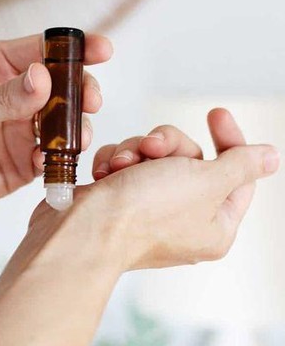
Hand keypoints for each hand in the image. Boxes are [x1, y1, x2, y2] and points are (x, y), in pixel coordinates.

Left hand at [0, 33, 111, 248]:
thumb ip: (6, 98)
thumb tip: (44, 78)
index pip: (43, 49)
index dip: (75, 47)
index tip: (102, 50)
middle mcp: (15, 95)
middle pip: (63, 86)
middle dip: (82, 91)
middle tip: (89, 101)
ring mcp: (22, 130)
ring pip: (65, 123)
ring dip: (77, 128)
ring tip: (75, 138)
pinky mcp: (24, 163)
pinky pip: (54, 158)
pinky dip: (61, 159)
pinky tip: (52, 162)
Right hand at [0, 109, 278, 345]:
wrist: (81, 232)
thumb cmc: (141, 214)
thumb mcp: (205, 181)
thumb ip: (241, 165)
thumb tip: (272, 157)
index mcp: (214, 226)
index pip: (236, 174)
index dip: (228, 139)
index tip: (215, 113)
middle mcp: (183, 221)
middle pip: (191, 159)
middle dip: (169, 145)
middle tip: (154, 150)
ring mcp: (148, 212)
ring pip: (155, 156)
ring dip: (137, 151)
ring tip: (121, 166)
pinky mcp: (118, 202)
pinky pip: (127, 164)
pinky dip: (115, 162)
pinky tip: (105, 173)